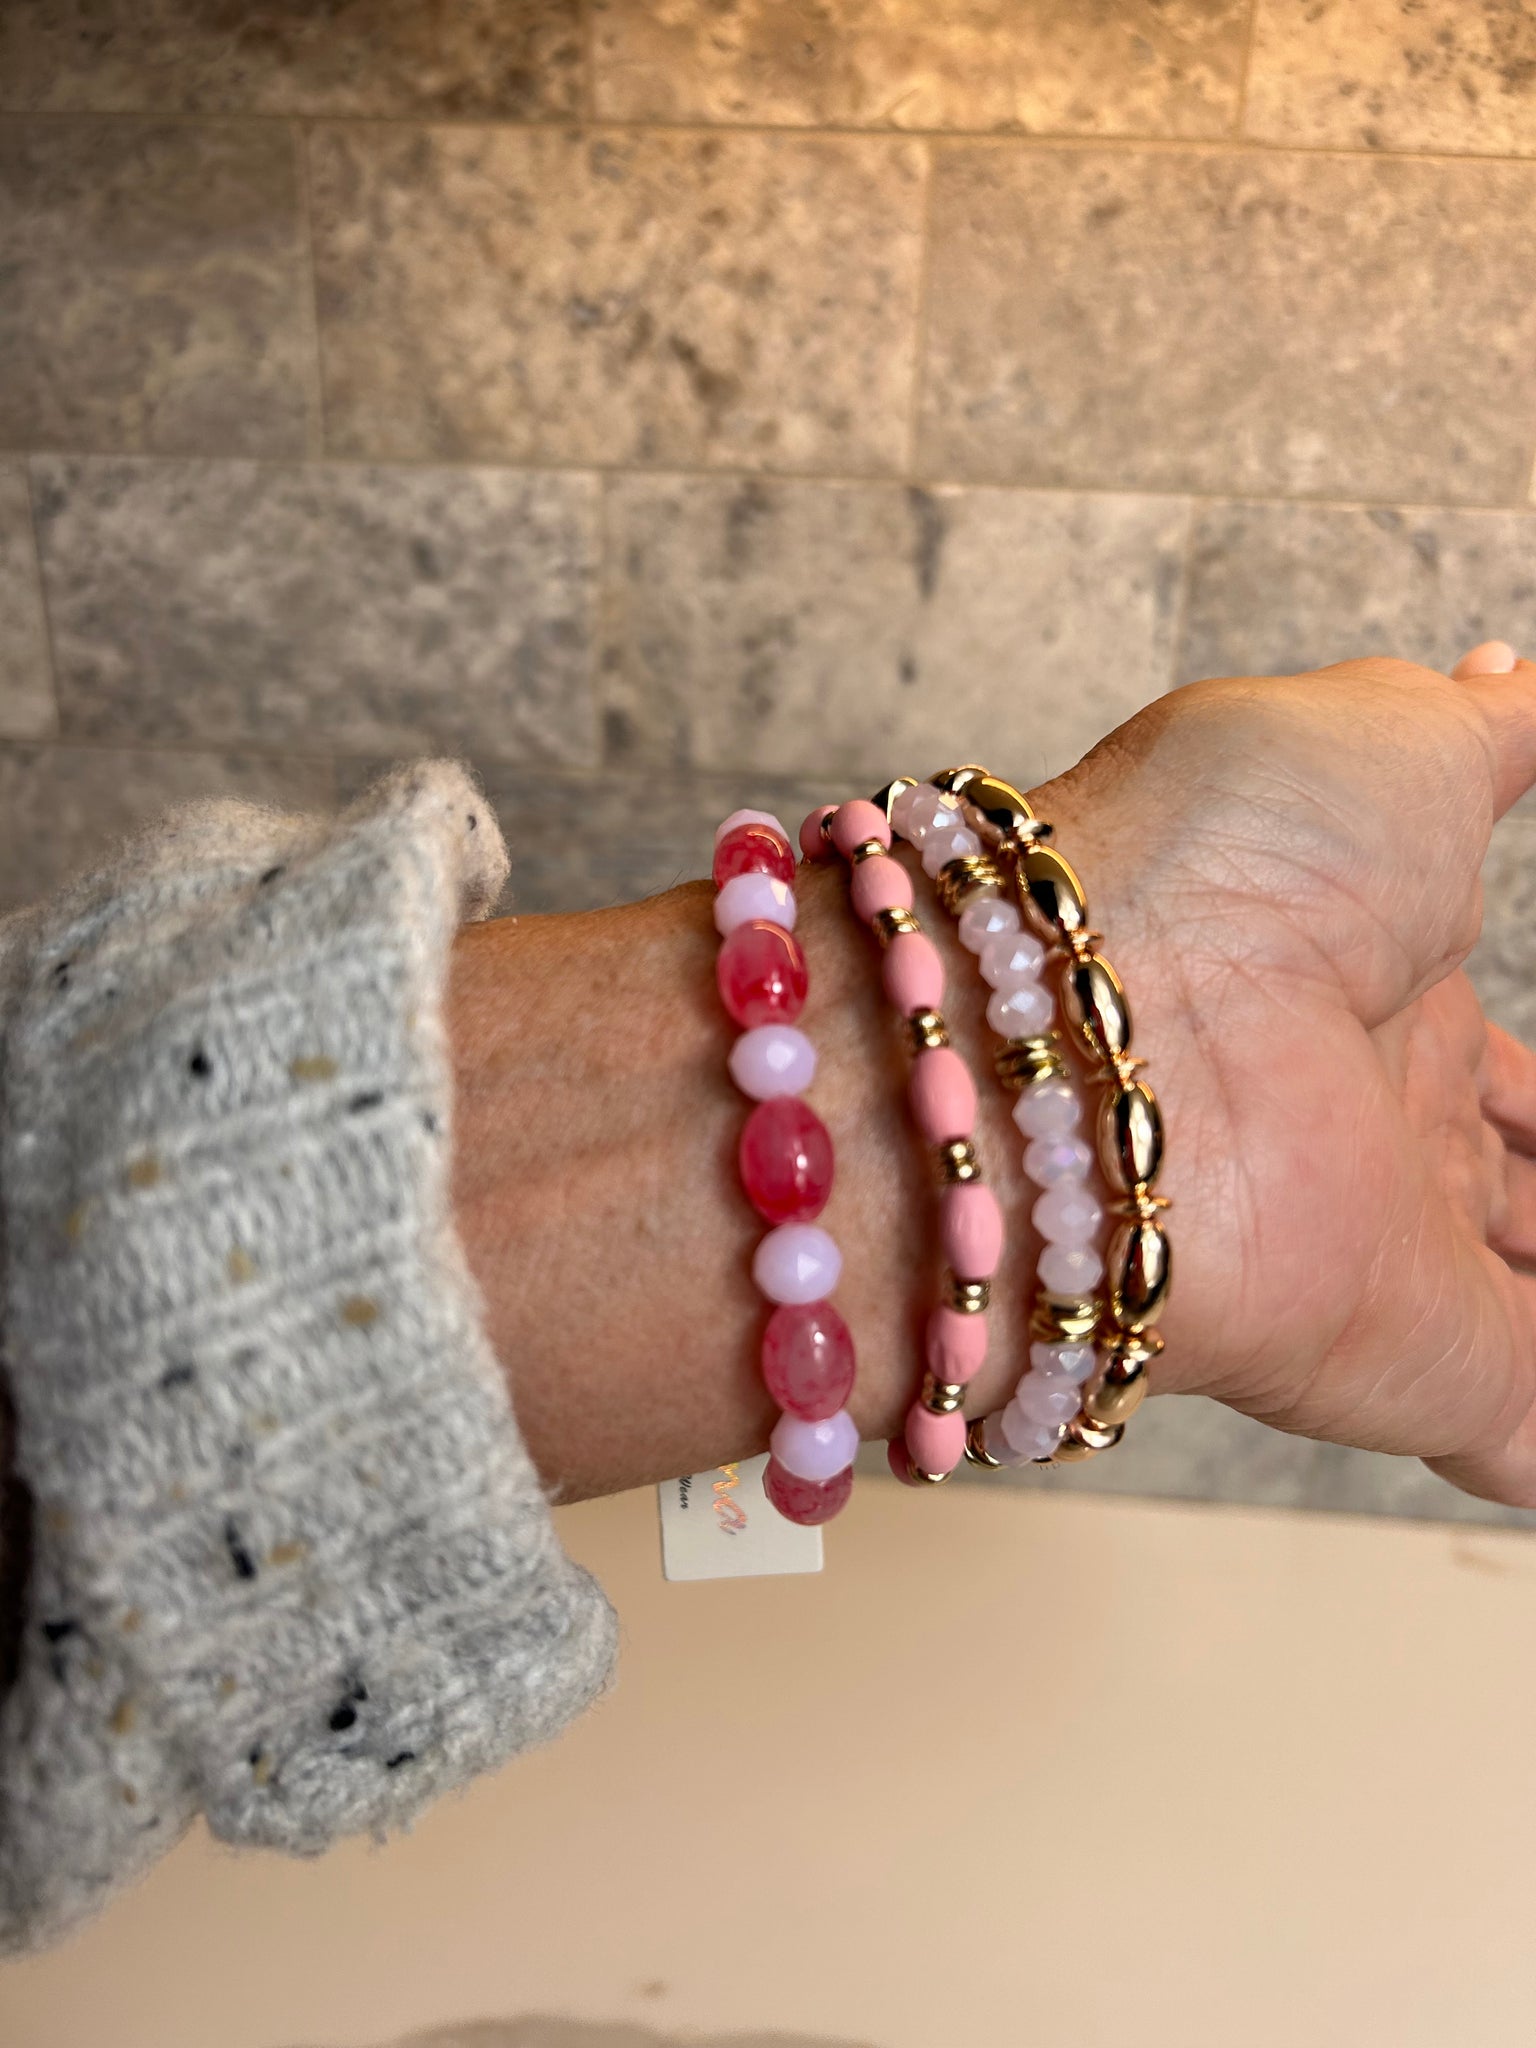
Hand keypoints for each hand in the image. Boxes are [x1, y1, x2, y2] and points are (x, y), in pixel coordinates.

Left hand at [1039, 646, 1535, 1503]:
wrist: (1090, 1023)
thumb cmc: (1218, 854)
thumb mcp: (1381, 744)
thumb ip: (1480, 735)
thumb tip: (1500, 672)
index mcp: (1382, 998)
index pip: (1502, 1075)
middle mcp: (1377, 1133)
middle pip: (1507, 1196)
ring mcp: (1386, 1255)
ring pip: (1521, 1310)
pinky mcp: (1400, 1370)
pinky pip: (1518, 1433)